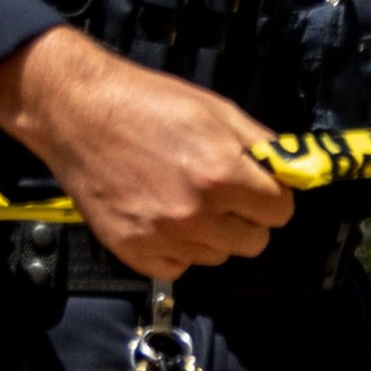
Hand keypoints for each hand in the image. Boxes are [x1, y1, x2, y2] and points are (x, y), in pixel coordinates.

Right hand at [0, 25, 288, 279]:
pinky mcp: (134, 251)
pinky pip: (179, 267)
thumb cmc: (145, 103)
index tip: (256, 187)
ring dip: (211, 233)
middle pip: (255, 241)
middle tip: (221, 193)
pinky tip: (161, 216)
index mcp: (222, 174)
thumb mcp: (215, 110)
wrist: (75, 110)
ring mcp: (163, 236)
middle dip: (246, 218)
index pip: (281, 211)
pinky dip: (177, 248)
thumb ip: (262, 146)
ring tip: (184, 198)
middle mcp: (195, 213)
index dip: (271, 196)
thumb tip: (295, 170)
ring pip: (218, 255)